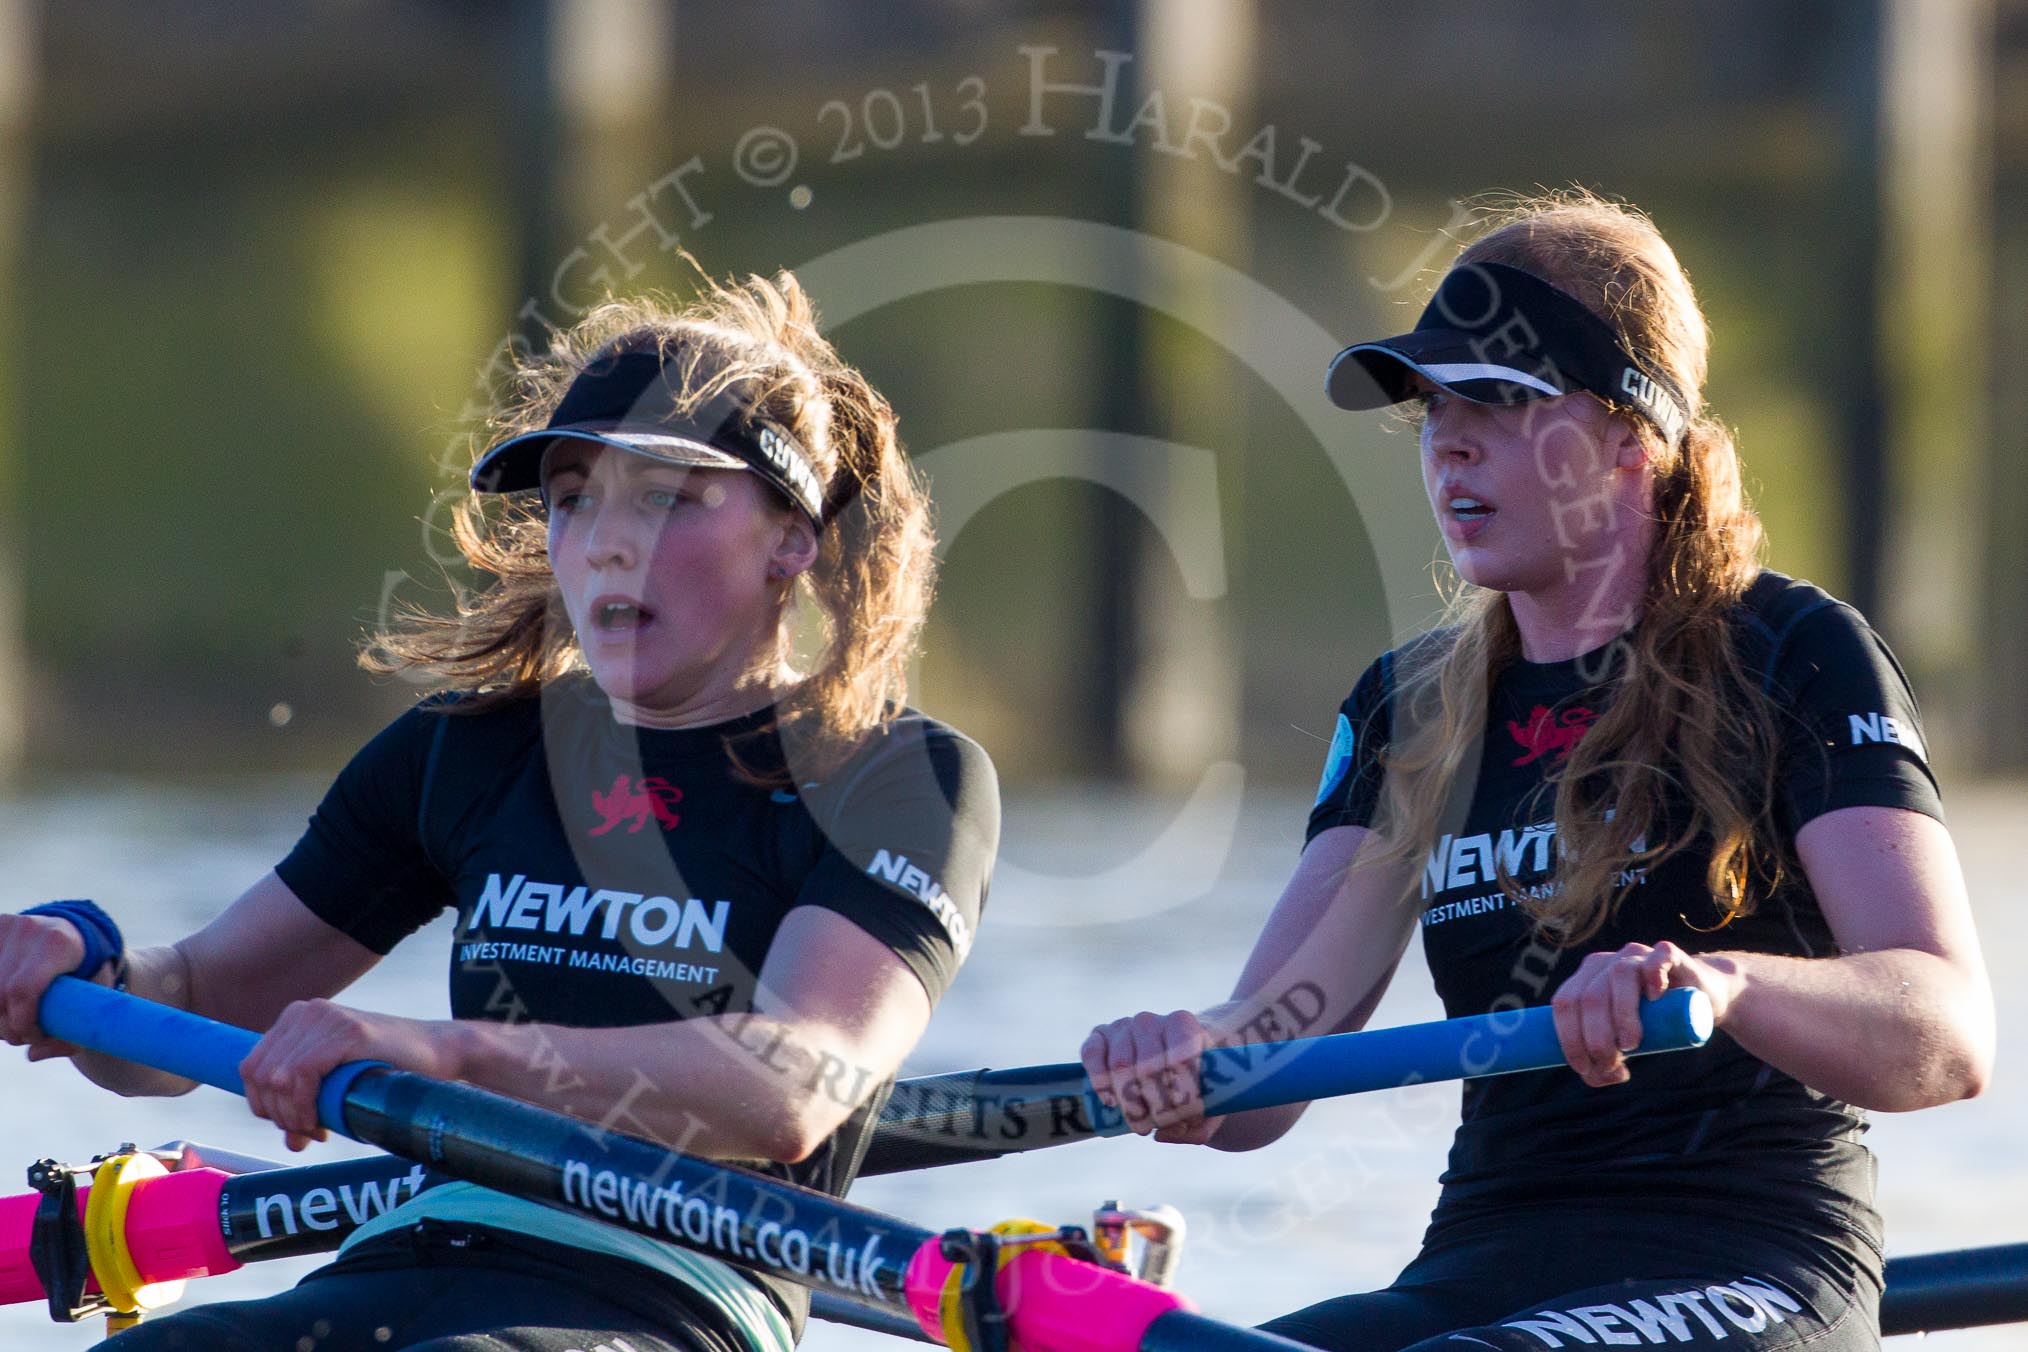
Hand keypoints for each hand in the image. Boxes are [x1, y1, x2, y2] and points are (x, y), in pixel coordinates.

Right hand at [0, 913, 96, 1060]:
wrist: (77, 931)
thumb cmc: (87, 971)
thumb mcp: (95, 998)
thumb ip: (75, 1031)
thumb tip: (33, 1054)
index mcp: (60, 943)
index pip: (23, 991)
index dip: (23, 1022)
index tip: (35, 1036)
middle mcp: (30, 929)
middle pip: (0, 994)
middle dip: (8, 1025)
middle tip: (24, 1035)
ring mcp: (7, 927)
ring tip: (14, 1021)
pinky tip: (5, 1006)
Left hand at [240, 1000, 460, 1150]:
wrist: (440, 1053)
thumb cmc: (391, 1070)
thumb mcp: (337, 1079)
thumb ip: (308, 1098)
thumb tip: (289, 1139)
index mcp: (298, 1018)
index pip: (251, 1068)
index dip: (264, 1106)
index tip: (294, 1127)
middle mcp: (307, 1012)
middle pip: (260, 1075)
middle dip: (278, 1115)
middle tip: (308, 1133)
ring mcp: (326, 1018)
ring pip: (276, 1078)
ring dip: (291, 1115)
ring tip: (317, 1129)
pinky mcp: (346, 1032)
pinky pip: (299, 1075)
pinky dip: (302, 1106)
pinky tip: (319, 1121)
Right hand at [1080, 1010, 1218, 1144]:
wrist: (1169, 1053)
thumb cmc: (1194, 1078)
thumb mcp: (1210, 1098)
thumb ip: (1200, 1123)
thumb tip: (1162, 1134)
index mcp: (1183, 1024)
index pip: (1181, 1061)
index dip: (1184, 1095)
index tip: (1188, 1117)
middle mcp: (1150, 1021)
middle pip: (1148, 1068)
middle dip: (1155, 1106)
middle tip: (1161, 1125)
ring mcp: (1122, 1026)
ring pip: (1120, 1066)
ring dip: (1130, 1104)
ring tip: (1141, 1124)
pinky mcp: (1099, 1035)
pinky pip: (1092, 1055)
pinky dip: (1100, 1083)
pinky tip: (1112, 1102)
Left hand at [1550, 941, 1737, 1087]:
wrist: (1699, 999)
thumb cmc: (1654, 1022)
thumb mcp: (1625, 1041)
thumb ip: (1606, 1060)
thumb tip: (1597, 1076)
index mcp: (1586, 979)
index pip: (1564, 1004)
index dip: (1569, 1038)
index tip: (1585, 1068)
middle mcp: (1606, 963)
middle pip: (1590, 995)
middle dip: (1595, 1037)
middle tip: (1611, 1064)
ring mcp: (1637, 954)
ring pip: (1619, 976)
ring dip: (1621, 1015)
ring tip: (1630, 1045)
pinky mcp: (1669, 954)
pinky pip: (1658, 957)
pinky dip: (1653, 974)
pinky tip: (1654, 996)